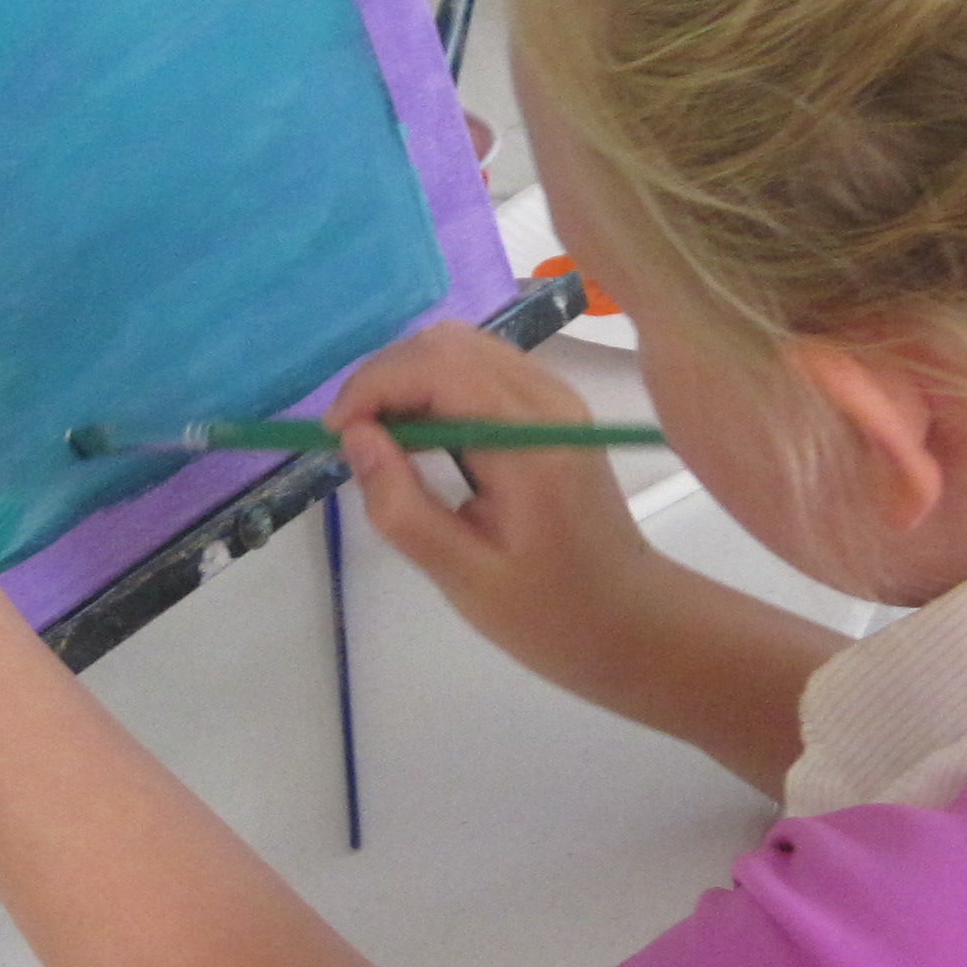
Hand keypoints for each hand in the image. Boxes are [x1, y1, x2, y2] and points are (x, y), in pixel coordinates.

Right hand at [328, 322, 658, 662]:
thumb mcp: (461, 576)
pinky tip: (422, 440)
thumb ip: (401, 506)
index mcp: (530, 443)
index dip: (373, 386)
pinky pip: (483, 370)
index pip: (439, 367)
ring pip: (463, 348)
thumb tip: (354, 437)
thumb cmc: (549, 615)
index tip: (334, 437)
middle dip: (385, 379)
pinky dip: (438, 389)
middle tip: (353, 442)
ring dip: (409, 381)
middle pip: (448, 344)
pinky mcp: (554, 409)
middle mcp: (549, 401)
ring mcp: (557, 399)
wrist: (631, 623)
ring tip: (382, 442)